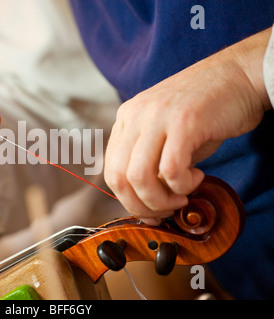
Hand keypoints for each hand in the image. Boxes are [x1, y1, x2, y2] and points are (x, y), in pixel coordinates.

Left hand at [104, 29, 270, 224]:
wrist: (237, 75)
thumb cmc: (204, 111)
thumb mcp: (165, 133)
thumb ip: (150, 161)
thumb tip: (145, 203)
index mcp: (126, 118)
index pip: (111, 170)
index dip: (127, 200)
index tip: (149, 213)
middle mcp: (135, 115)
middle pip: (119, 177)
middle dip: (140, 206)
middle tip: (165, 211)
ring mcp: (157, 116)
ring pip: (139, 177)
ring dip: (161, 200)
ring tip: (182, 196)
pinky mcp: (183, 121)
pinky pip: (170, 169)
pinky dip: (182, 185)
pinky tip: (197, 177)